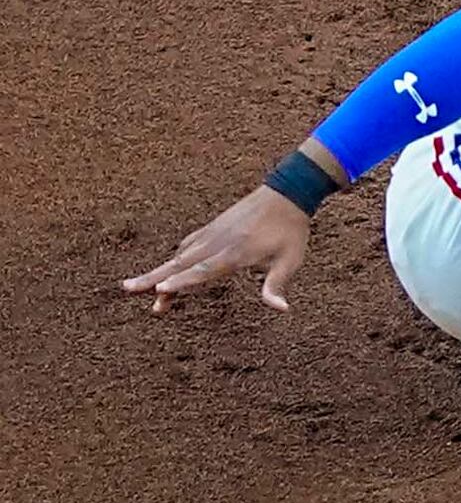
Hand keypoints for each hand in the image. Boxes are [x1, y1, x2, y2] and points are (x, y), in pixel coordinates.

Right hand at [122, 186, 312, 312]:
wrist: (286, 194)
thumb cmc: (291, 231)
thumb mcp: (290, 260)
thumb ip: (277, 285)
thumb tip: (281, 309)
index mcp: (235, 254)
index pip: (203, 271)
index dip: (181, 282)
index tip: (159, 290)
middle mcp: (217, 243)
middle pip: (180, 264)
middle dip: (153, 278)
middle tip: (127, 289)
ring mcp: (212, 233)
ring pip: (179, 255)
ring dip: (159, 271)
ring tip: (138, 286)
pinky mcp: (212, 228)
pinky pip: (187, 245)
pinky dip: (175, 257)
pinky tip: (170, 266)